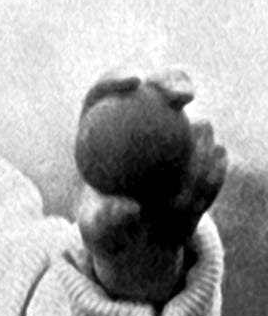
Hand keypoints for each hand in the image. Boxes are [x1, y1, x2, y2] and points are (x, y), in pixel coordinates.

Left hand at [75, 69, 226, 306]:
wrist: (136, 238)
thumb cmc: (105, 228)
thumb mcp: (100, 232)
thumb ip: (107, 220)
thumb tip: (128, 208)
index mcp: (100, 128)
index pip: (105, 92)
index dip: (118, 77)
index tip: (134, 81)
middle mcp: (138, 123)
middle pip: (155, 88)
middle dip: (172, 80)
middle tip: (183, 95)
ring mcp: (170, 136)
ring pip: (188, 119)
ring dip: (195, 130)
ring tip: (199, 141)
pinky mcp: (195, 154)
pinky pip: (208, 153)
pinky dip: (211, 159)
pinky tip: (216, 163)